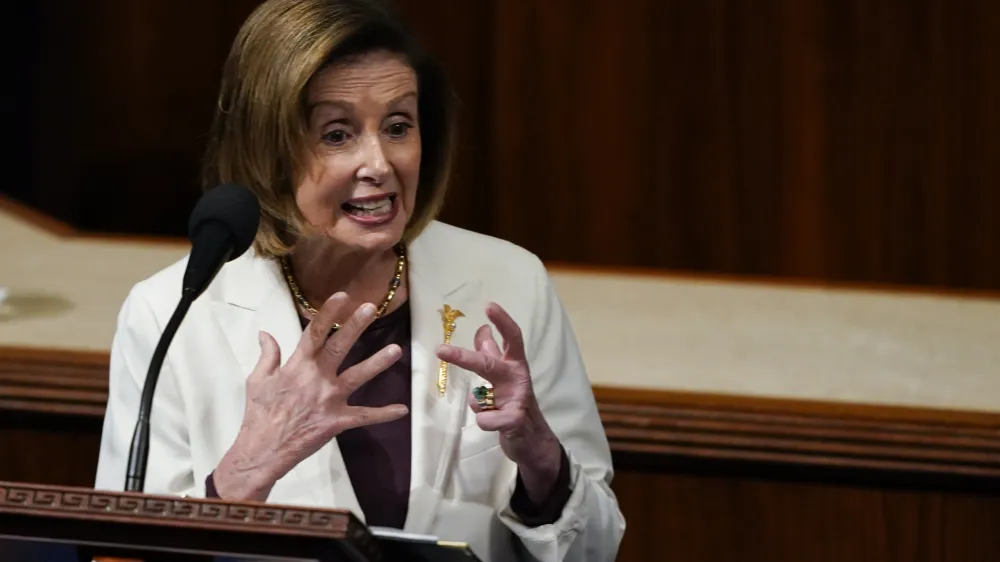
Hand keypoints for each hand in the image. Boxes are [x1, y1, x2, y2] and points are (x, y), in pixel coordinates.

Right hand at [214, 292, 407, 500]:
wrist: (263, 450)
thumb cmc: (259, 414)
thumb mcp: (257, 380)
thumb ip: (267, 355)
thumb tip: (265, 333)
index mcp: (297, 366)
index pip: (313, 334)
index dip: (328, 313)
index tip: (342, 296)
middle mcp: (316, 378)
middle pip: (338, 347)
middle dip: (355, 327)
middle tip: (371, 308)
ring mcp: (329, 400)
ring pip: (357, 377)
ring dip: (377, 363)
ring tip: (397, 350)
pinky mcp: (338, 420)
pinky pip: (364, 416)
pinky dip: (383, 413)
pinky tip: (403, 409)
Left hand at [435, 303, 561, 502]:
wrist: (533, 439)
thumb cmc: (515, 403)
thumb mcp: (503, 375)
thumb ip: (493, 353)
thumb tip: (482, 329)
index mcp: (515, 365)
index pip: (512, 338)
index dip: (502, 321)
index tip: (488, 306)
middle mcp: (517, 378)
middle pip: (488, 363)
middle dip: (462, 357)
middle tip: (440, 350)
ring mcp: (518, 399)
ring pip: (480, 396)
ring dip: (478, 403)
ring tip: (489, 410)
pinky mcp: (514, 421)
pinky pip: (483, 419)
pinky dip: (483, 421)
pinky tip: (495, 425)